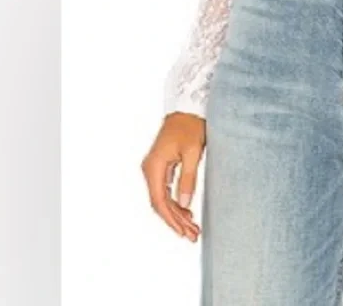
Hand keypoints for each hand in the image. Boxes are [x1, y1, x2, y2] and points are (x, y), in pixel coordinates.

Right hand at [141, 112, 205, 240]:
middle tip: (192, 235)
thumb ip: (188, 178)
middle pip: (160, 203)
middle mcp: (150, 169)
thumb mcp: (192, 152)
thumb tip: (185, 204)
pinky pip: (164, 190)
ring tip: (191, 228)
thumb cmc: (190, 127)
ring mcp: (154, 168)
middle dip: (175, 221)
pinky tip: (186, 212)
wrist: (187, 108)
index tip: (183, 232)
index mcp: (154, 167)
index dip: (171, 219)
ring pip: (162, 199)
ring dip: (176, 214)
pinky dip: (175, 203)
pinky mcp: (161, 167)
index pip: (159, 201)